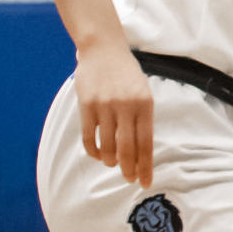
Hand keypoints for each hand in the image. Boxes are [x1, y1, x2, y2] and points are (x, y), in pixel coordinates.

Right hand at [75, 43, 155, 188]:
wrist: (103, 50)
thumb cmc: (127, 74)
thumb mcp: (144, 92)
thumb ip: (143, 117)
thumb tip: (141, 149)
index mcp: (145, 105)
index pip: (146, 143)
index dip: (146, 165)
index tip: (146, 181)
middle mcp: (126, 107)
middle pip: (127, 148)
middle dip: (129, 168)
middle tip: (130, 179)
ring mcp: (104, 106)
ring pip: (107, 144)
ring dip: (110, 160)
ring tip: (113, 164)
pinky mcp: (86, 105)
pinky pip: (89, 136)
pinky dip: (93, 150)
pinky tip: (98, 155)